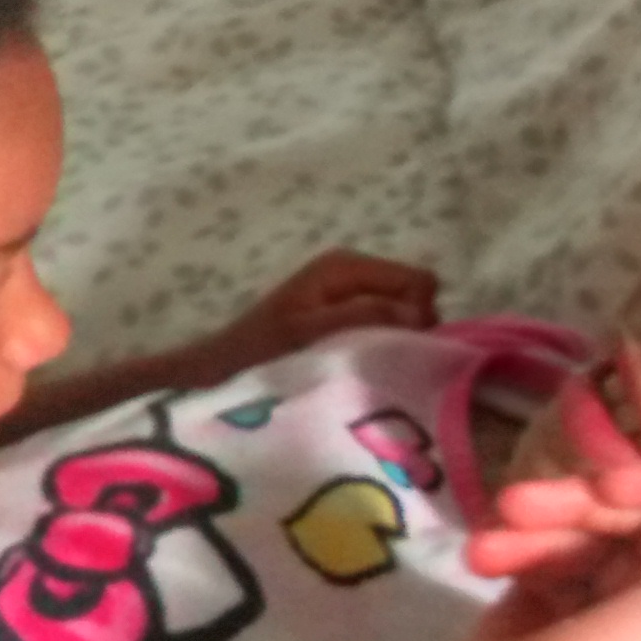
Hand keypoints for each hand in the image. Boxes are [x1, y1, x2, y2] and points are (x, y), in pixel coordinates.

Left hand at [198, 249, 438, 378]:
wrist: (219, 372)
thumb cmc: (260, 351)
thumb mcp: (311, 332)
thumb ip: (366, 318)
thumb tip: (421, 315)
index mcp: (347, 265)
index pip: (419, 282)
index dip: (420, 316)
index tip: (401, 351)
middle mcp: (354, 273)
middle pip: (415, 299)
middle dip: (410, 331)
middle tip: (385, 366)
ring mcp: (350, 298)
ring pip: (402, 318)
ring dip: (395, 345)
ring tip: (372, 373)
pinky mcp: (344, 323)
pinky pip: (383, 332)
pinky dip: (381, 352)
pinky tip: (365, 374)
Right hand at [426, 462, 640, 640]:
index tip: (605, 487)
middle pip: (621, 513)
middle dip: (573, 499)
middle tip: (520, 504)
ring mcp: (586, 610)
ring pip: (566, 529)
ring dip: (527, 522)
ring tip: (487, 544)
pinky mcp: (528, 621)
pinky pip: (523, 557)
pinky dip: (502, 546)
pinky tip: (483, 559)